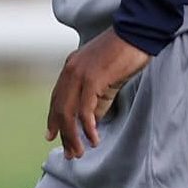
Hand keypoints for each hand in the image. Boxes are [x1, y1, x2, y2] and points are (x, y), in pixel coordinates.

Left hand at [45, 30, 150, 159]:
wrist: (137, 33)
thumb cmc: (125, 54)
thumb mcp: (106, 80)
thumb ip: (97, 100)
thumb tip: (91, 122)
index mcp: (71, 67)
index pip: (56, 98)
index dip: (52, 119)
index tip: (50, 136)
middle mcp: (70, 70)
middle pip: (60, 109)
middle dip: (63, 134)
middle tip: (70, 154)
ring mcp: (79, 74)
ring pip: (69, 112)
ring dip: (73, 136)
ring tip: (80, 152)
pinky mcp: (93, 78)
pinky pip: (85, 109)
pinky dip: (88, 127)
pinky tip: (94, 139)